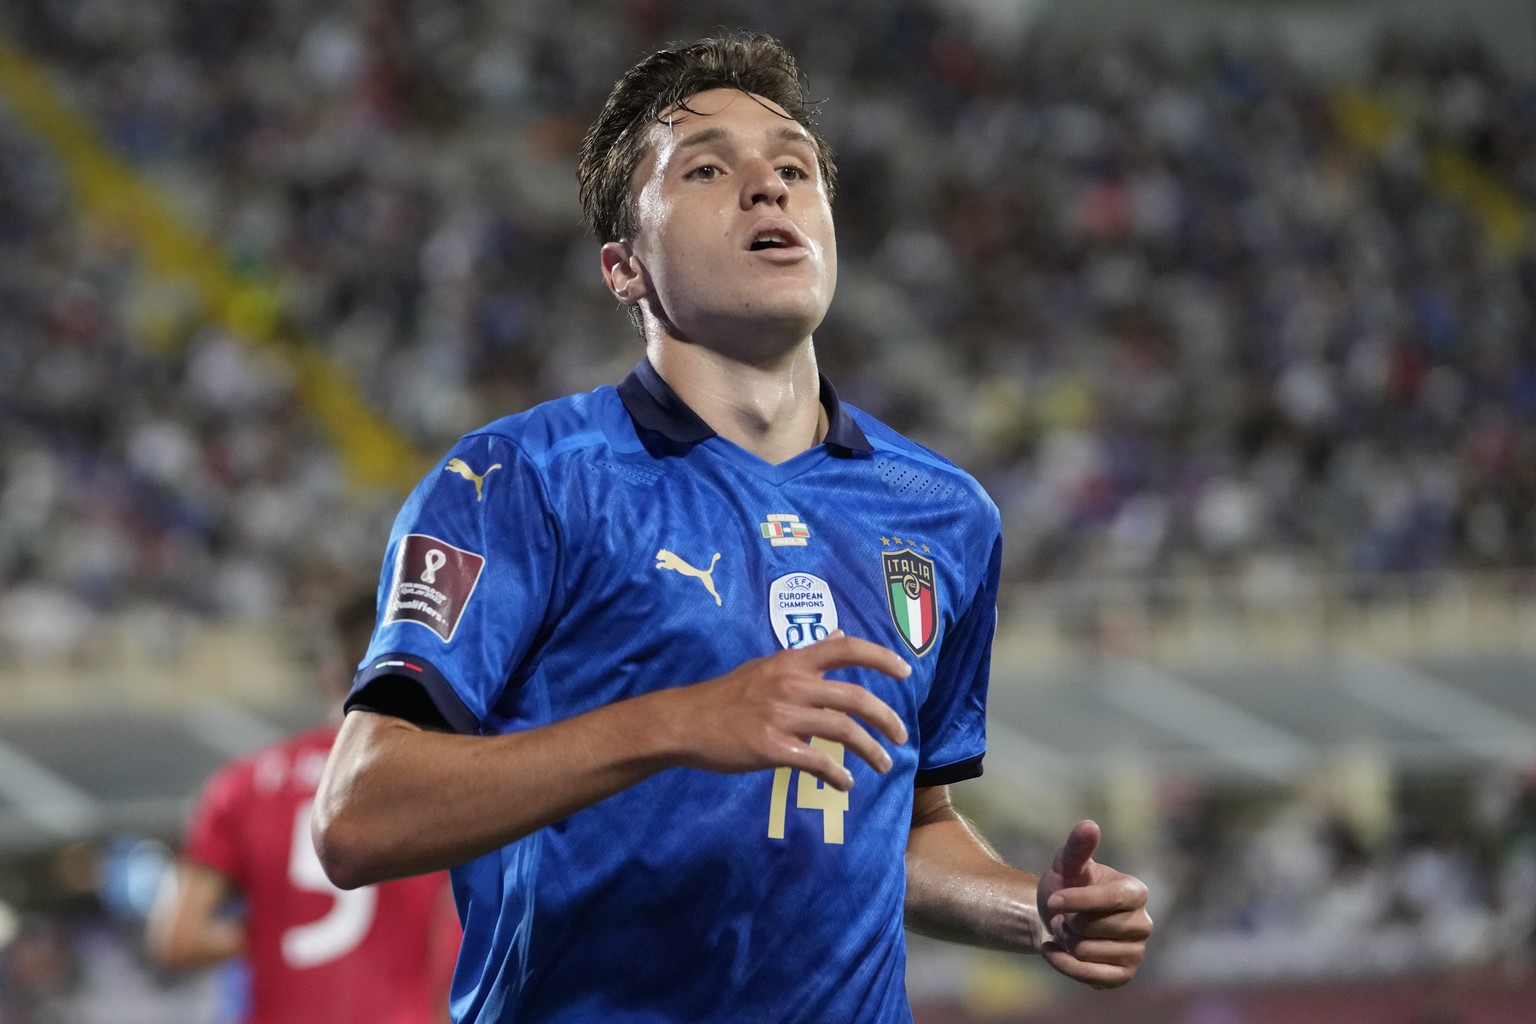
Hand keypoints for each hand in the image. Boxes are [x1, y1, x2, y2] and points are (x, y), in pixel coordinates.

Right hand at [669, 632, 909, 790]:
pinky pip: (817, 762)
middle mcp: (791, 684)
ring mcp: (782, 716)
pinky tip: (845, 784)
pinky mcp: (771, 747)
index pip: (845, 648)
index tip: (905, 672)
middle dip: (885, 718)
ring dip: (870, 750)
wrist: (685, 722)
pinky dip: (838, 775)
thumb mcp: (766, 665)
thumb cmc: (727, 696)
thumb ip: (803, 655)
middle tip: (901, 736)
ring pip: (842, 731)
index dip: (880, 657)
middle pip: (854, 697)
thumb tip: (837, 633)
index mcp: (791, 661)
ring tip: (884, 765)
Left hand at [1036, 820, 1152, 987]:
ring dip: (1065, 941)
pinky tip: (1053, 950)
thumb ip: (1078, 847)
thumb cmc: (1066, 886)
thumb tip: (1089, 825)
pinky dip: (1062, 963)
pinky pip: (1088, 976)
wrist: (1056, 919)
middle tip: (1065, 916)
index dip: (1079, 901)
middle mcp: (1143, 923)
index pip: (1113, 898)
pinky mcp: (1123, 976)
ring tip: (1066, 931)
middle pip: (1095, 928)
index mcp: (1135, 891)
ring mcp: (1135, 952)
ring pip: (1087, 952)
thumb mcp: (1066, 864)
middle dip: (1068, 922)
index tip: (1053, 900)